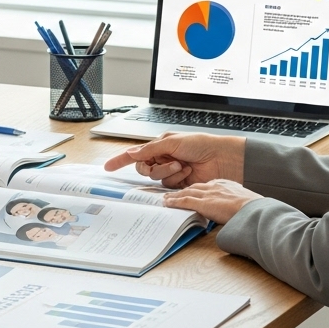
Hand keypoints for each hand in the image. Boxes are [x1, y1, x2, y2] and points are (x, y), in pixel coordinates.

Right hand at [102, 132, 244, 188]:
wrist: (220, 158)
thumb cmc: (201, 144)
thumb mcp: (172, 142)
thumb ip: (150, 149)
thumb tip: (133, 153)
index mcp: (160, 146)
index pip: (135, 154)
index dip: (121, 160)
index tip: (108, 167)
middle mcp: (163, 159)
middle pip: (144, 169)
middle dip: (154, 166)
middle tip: (168, 162)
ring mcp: (171, 171)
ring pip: (156, 178)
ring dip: (168, 171)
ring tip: (182, 165)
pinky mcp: (179, 183)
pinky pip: (168, 185)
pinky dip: (176, 178)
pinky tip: (187, 172)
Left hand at [162, 179, 262, 223]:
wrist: (254, 209)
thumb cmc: (254, 208)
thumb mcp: (244, 201)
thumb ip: (236, 204)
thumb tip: (235, 213)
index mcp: (225, 185)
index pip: (206, 186)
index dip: (197, 189)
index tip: (191, 191)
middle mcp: (214, 187)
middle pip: (194, 187)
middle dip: (183, 190)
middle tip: (173, 193)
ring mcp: (208, 194)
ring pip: (186, 192)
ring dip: (175, 195)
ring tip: (166, 198)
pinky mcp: (203, 203)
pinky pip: (185, 201)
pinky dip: (174, 202)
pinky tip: (167, 203)